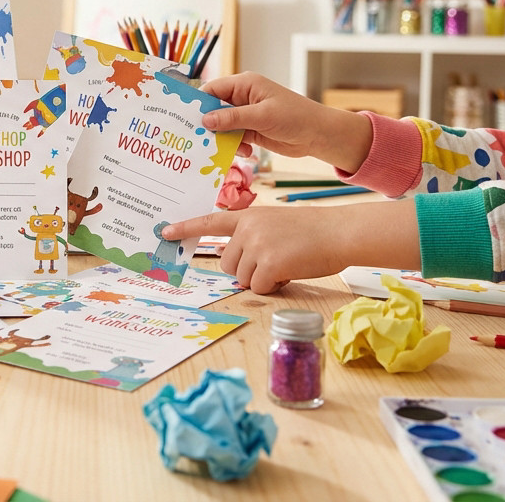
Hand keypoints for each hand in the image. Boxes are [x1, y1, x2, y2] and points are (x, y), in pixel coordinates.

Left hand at [161, 199, 419, 293]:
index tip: (164, 231)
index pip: (210, 221)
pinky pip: (260, 287)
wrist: (339, 232)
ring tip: (287, 262)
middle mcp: (247, 229)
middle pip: (228, 264)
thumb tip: (239, 268)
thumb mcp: (276, 224)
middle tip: (274, 261)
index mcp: (248, 217)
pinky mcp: (269, 264)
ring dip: (262, 279)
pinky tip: (292, 270)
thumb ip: (253, 237)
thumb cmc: (313, 231)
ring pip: (243, 278)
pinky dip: (275, 286)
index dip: (186, 228)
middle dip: (246, 270)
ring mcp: (257, 246)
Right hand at [197, 72, 372, 173]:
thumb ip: (232, 118)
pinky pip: (233, 138)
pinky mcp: (251, 131)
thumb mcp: (262, 116)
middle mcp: (242, 98)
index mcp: (244, 85)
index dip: (197, 103)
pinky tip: (245, 153)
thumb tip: (205, 120)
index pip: (212, 90)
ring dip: (222, 139)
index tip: (184, 118)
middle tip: (197, 139)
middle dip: (207, 125)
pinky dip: (234, 146)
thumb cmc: (295, 117)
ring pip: (222, 127)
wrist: (318, 135)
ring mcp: (246, 115)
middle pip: (213, 109)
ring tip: (224, 150)